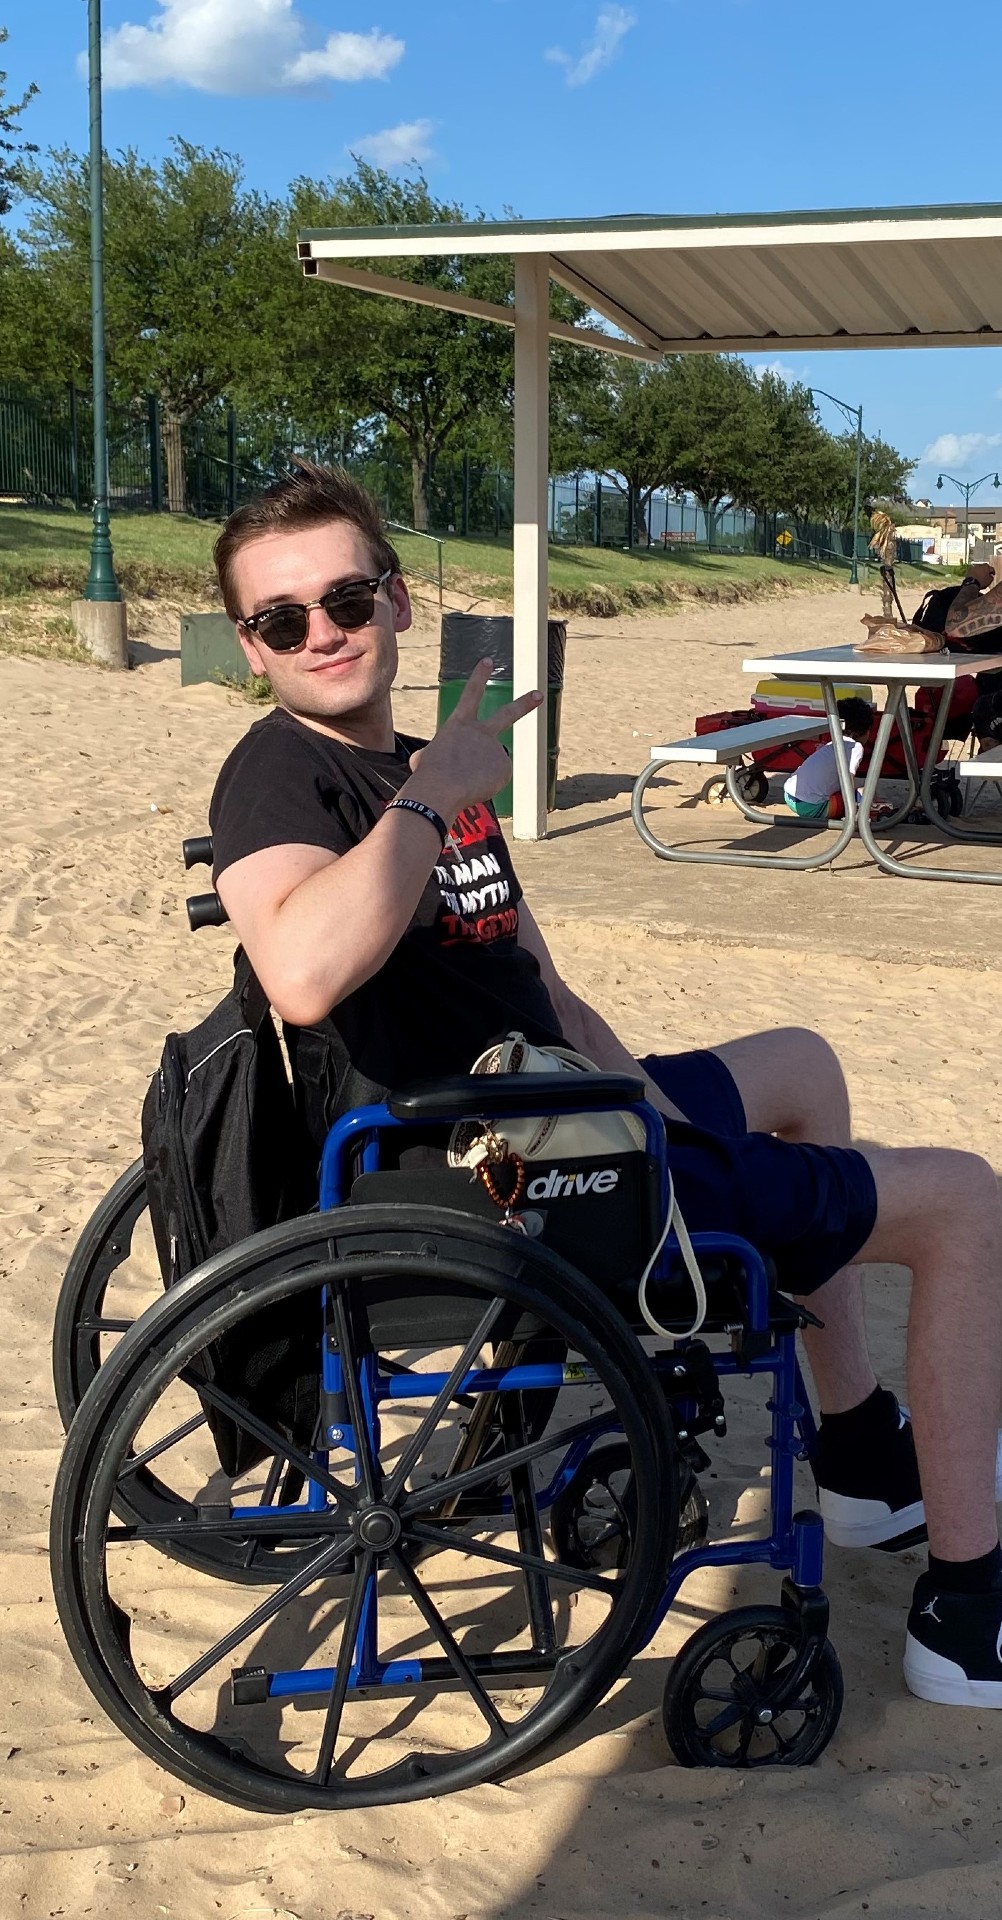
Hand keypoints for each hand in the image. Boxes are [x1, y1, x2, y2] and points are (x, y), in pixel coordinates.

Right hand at [406, 657, 543, 815]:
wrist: (441, 787)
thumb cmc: (428, 775)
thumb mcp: (424, 759)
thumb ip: (434, 756)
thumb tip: (430, 763)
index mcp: (459, 724)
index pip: (470, 694)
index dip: (479, 676)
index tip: (488, 661)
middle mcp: (481, 731)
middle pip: (507, 714)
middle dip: (524, 704)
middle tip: (538, 695)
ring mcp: (496, 747)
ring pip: (491, 766)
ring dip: (480, 776)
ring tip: (465, 783)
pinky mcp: (505, 765)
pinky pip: (498, 780)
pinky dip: (488, 787)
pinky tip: (476, 788)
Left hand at [966, 564, 994, 589]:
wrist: (971, 584)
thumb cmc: (981, 582)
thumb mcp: (989, 581)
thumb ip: (991, 577)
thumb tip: (991, 576)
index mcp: (986, 567)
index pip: (991, 569)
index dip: (993, 572)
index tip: (993, 574)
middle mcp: (980, 565)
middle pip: (985, 567)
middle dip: (986, 570)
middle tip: (987, 574)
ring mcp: (974, 567)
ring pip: (979, 568)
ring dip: (981, 571)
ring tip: (981, 575)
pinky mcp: (970, 570)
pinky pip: (974, 570)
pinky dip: (976, 572)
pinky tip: (976, 576)